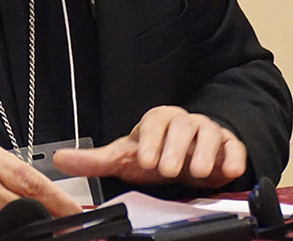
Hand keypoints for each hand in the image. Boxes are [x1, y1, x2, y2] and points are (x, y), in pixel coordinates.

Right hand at [0, 143, 81, 240]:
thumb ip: (16, 174)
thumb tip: (51, 196)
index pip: (34, 184)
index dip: (60, 202)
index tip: (77, 215)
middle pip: (25, 211)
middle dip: (45, 222)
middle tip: (60, 230)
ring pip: (9, 230)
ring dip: (23, 232)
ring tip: (28, 230)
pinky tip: (0, 232)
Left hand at [52, 106, 246, 188]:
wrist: (189, 159)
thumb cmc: (155, 155)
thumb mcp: (124, 158)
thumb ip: (95, 160)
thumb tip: (59, 159)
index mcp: (157, 121)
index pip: (153, 123)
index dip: (150, 140)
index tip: (144, 160)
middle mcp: (183, 123)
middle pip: (181, 126)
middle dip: (174, 148)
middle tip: (167, 169)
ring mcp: (207, 132)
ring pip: (209, 134)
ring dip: (204, 152)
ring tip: (197, 172)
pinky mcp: (228, 146)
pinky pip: (233, 147)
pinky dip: (233, 157)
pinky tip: (229, 170)